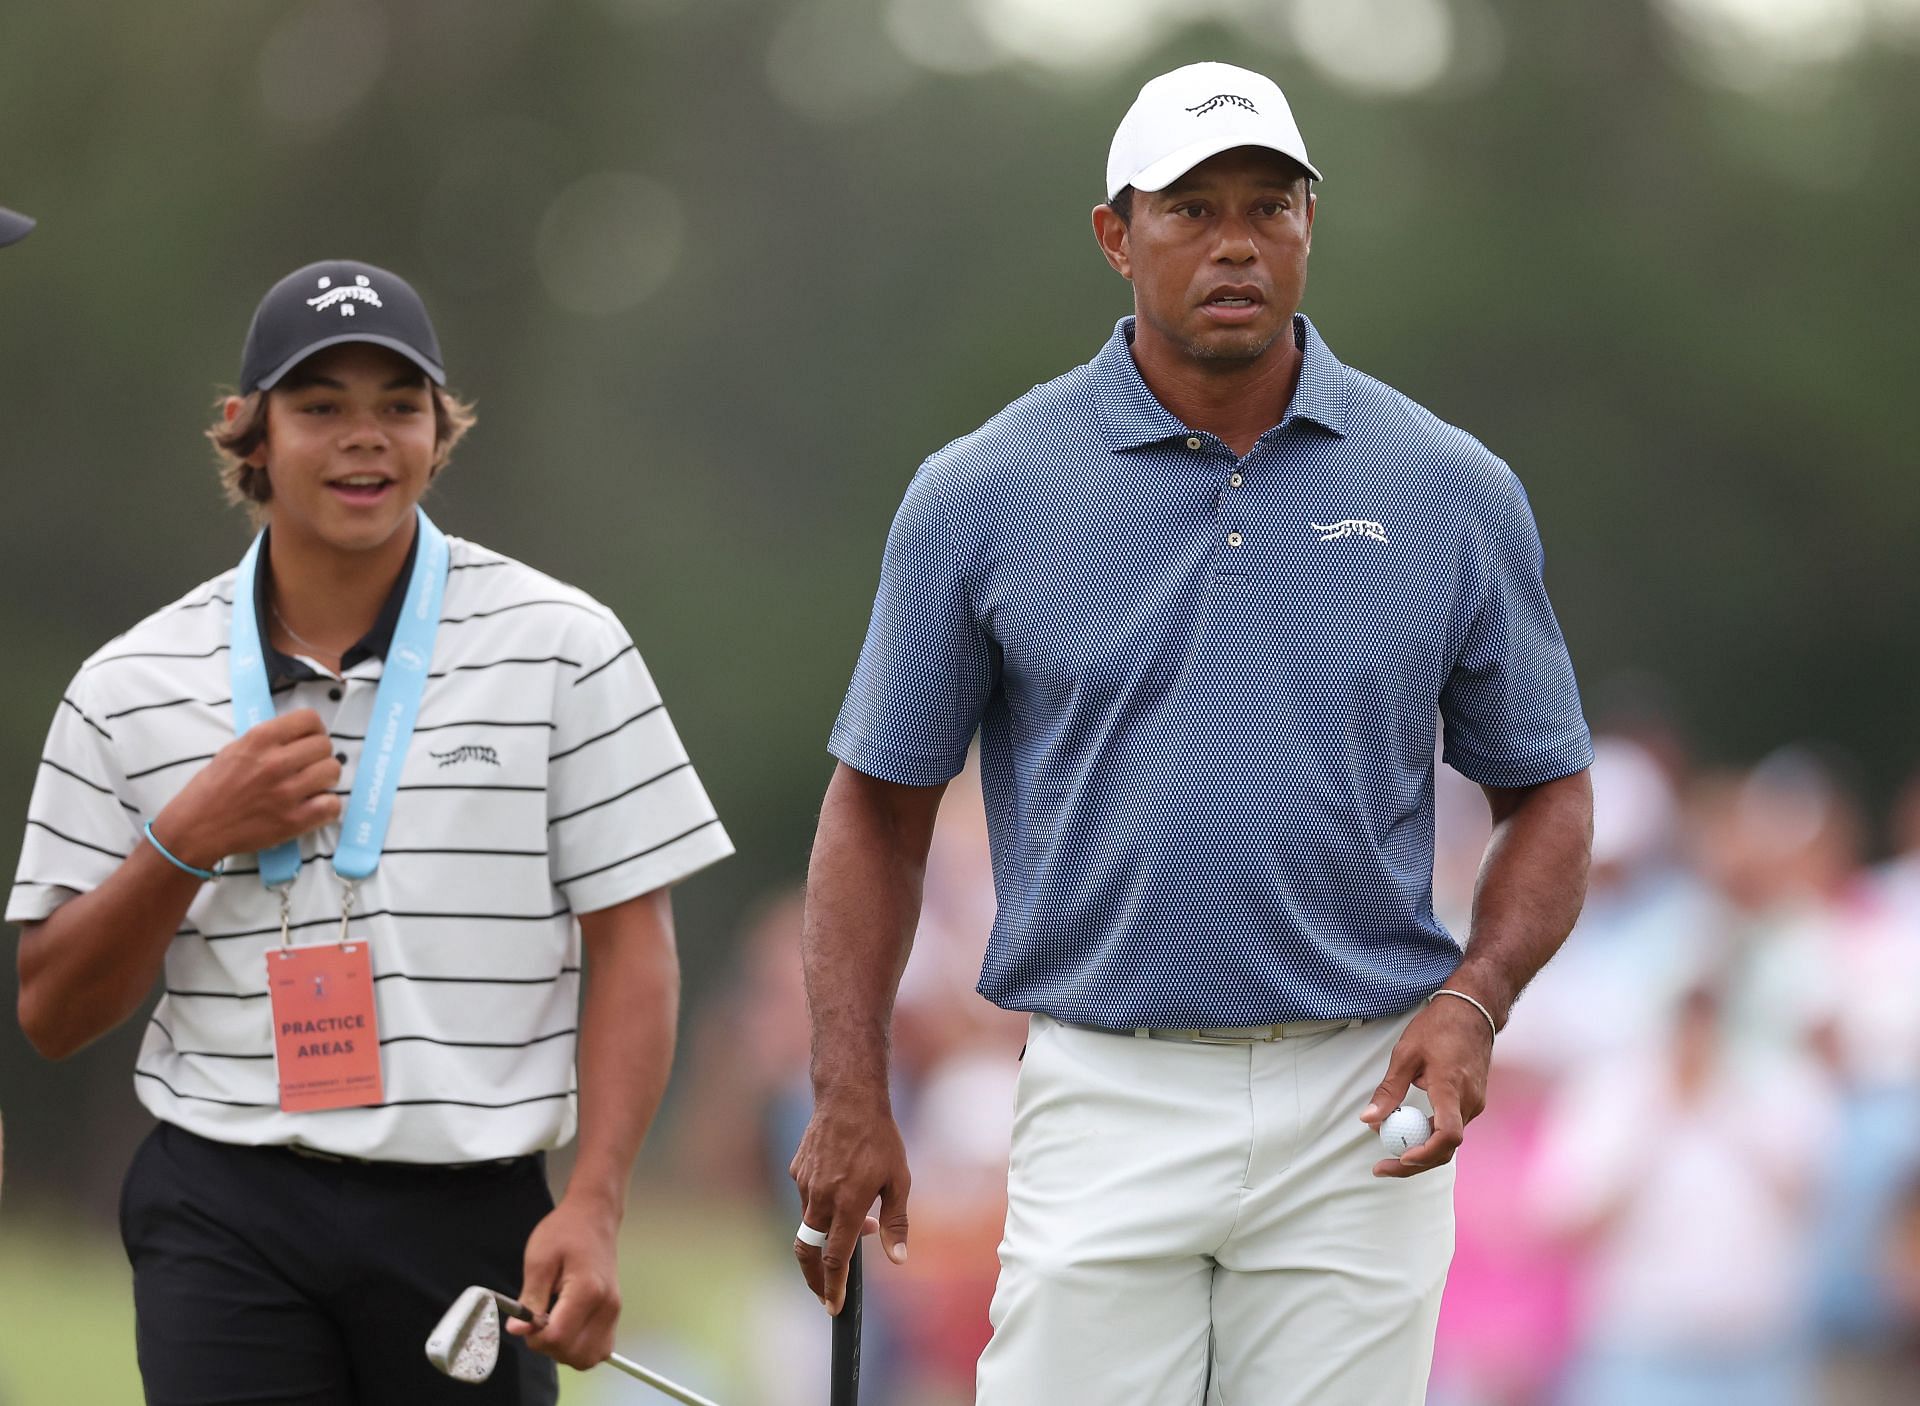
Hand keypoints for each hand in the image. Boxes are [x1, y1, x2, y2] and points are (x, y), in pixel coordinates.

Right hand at [153, 709, 341, 866]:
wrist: (195, 829)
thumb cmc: (212, 789)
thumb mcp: (234, 750)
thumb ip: (267, 741)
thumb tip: (299, 736)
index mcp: (258, 740)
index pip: (309, 719)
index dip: (314, 729)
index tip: (309, 740)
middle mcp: (274, 762)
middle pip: (325, 745)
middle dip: (320, 755)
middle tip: (309, 767)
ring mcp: (286, 792)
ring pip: (333, 771)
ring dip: (326, 779)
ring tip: (312, 786)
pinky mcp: (294, 820)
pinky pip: (333, 804)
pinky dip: (327, 806)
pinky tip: (314, 806)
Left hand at [507, 1196, 621, 1370]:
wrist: (594, 1217)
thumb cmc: (564, 1232)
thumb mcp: (538, 1260)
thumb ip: (529, 1299)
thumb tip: (518, 1330)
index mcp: (587, 1291)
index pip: (558, 1338)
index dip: (535, 1337)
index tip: (527, 1320)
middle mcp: (607, 1306)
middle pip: (574, 1354)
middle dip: (549, 1346)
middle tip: (539, 1321)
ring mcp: (614, 1312)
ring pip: (589, 1358)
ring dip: (565, 1351)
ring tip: (554, 1323)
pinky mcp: (615, 1314)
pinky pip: (599, 1349)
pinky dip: (581, 1348)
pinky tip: (568, 1327)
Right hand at [789, 1093, 909, 1312]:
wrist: (848, 1098)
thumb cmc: (879, 1139)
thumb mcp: (898, 1181)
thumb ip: (897, 1223)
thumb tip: (898, 1259)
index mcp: (848, 1204)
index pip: (836, 1258)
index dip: (833, 1287)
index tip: (833, 1308)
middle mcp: (821, 1198)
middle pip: (809, 1251)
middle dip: (816, 1278)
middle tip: (827, 1292)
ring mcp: (805, 1184)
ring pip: (810, 1224)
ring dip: (828, 1235)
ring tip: (861, 1224)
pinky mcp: (796, 1171)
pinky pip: (807, 1199)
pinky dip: (822, 1208)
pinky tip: (844, 1191)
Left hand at [1359, 998, 1492, 1177]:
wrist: (1473, 1012)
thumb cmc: (1438, 1028)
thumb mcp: (1405, 1055)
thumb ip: (1389, 1090)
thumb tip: (1369, 1120)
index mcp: (1450, 1088)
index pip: (1447, 1135)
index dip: (1425, 1152)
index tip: (1401, 1157)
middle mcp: (1468, 1101)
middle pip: (1446, 1148)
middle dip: (1414, 1164)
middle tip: (1381, 1168)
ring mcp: (1475, 1103)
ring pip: (1449, 1141)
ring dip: (1422, 1150)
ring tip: (1389, 1150)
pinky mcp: (1474, 1102)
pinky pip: (1453, 1127)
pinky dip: (1431, 1135)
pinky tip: (1409, 1130)